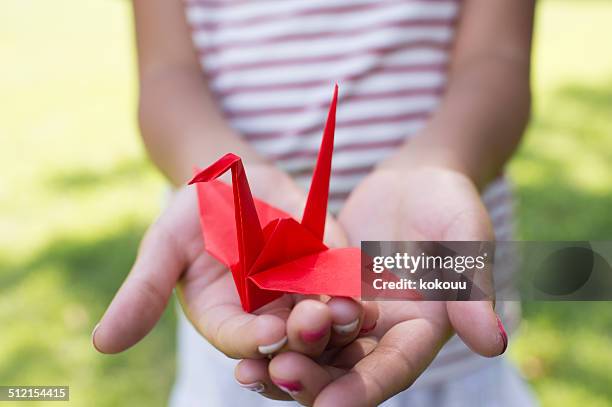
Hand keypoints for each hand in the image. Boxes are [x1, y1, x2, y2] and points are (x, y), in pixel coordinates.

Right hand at [92, 165, 375, 362]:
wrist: (235, 181)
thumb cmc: (193, 213)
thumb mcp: (165, 246)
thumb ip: (144, 293)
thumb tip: (101, 345)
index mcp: (224, 320)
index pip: (239, 339)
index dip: (252, 340)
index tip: (271, 335)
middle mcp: (266, 318)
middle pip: (288, 340)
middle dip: (304, 335)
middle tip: (317, 325)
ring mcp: (300, 297)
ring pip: (324, 319)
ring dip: (340, 319)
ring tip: (354, 312)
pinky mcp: (328, 272)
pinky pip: (344, 285)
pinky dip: (356, 287)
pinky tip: (370, 283)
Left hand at [239, 165, 506, 405]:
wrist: (414, 179)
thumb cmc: (449, 204)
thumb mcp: (464, 240)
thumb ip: (472, 291)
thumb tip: (496, 345)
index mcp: (423, 330)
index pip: (393, 368)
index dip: (363, 389)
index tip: (328, 406)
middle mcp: (384, 333)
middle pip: (347, 370)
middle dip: (314, 381)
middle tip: (278, 377)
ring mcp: (351, 315)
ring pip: (316, 352)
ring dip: (285, 364)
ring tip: (248, 373)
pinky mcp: (324, 293)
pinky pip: (296, 318)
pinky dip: (274, 331)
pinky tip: (244, 339)